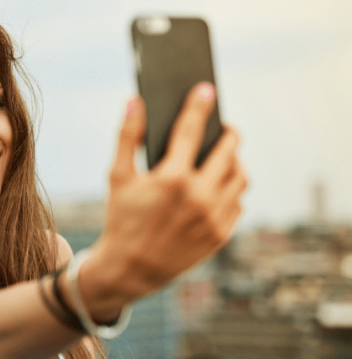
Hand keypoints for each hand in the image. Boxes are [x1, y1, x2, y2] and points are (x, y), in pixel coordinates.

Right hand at [89, 82, 246, 304]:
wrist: (131, 268)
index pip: (191, 130)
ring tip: (224, 157)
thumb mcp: (118, 177)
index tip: (206, 90)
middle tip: (225, 127)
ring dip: (235, 161)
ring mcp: (214, 217)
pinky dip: (232, 189)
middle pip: (229, 150)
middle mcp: (199, 196)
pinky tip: (219, 186)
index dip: (199, 106)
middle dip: (229, 133)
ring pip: (240, 177)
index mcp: (172, 178)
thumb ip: (126, 136)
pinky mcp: (222, 235)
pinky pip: (239, 202)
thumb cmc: (121, 218)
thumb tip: (134, 101)